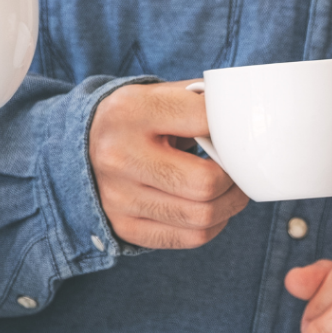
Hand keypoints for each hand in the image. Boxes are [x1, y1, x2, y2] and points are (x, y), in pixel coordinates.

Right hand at [89, 81, 248, 248]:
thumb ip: (202, 100)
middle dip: (235, 179)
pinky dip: (211, 226)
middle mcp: (119, 155)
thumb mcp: (160, 95)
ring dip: (229, 205)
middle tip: (240, 171)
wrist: (83, 147)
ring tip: (230, 190)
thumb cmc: (137, 120)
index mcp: (132, 111)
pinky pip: (189, 238)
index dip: (235, 129)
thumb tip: (248, 118)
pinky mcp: (124, 226)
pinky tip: (211, 209)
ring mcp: (118, 196)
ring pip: (202, 217)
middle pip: (205, 183)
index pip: (205, 119)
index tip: (242, 135)